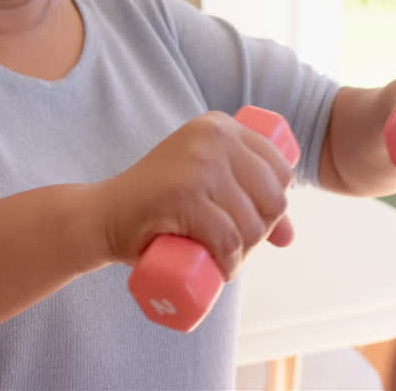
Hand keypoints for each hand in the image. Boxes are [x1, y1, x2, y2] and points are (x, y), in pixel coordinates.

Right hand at [95, 112, 294, 279]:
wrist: (104, 215)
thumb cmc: (159, 204)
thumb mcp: (206, 187)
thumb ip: (246, 197)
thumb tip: (290, 237)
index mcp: (222, 126)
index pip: (280, 170)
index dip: (275, 205)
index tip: (252, 223)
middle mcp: (214, 136)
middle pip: (272, 198)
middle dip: (262, 232)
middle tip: (235, 247)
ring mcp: (198, 165)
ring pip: (251, 224)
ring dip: (244, 254)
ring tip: (224, 259)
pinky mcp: (183, 196)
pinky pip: (227, 239)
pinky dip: (229, 263)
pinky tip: (221, 269)